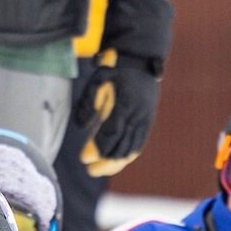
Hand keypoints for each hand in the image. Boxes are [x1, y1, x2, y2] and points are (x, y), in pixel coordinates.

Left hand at [71, 50, 160, 175]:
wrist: (140, 61)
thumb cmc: (114, 70)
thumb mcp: (97, 80)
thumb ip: (88, 102)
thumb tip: (81, 127)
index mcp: (126, 104)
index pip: (112, 133)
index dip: (98, 148)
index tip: (84, 158)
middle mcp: (138, 114)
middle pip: (122, 146)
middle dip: (105, 162)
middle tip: (89, 169)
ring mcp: (146, 119)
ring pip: (132, 149)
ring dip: (116, 163)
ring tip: (100, 170)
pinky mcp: (148, 121)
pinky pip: (139, 143)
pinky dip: (127, 155)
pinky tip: (115, 163)